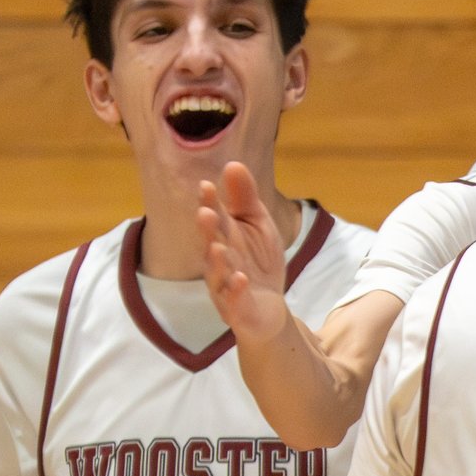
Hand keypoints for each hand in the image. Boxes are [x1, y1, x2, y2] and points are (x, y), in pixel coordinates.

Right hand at [197, 161, 289, 350]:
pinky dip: (235, 291)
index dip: (210, 204)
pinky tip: (240, 279)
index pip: (214, 219)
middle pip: (210, 245)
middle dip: (208, 231)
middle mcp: (218, 262)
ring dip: (216, 262)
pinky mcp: (237, 311)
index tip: (207, 186)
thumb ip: (245, 198)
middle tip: (205, 213)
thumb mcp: (258, 225)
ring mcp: (224, 288)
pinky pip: (234, 302)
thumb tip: (233, 164)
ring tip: (218, 248)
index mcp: (222, 238)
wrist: (269, 308)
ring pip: (217, 275)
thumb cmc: (259, 262)